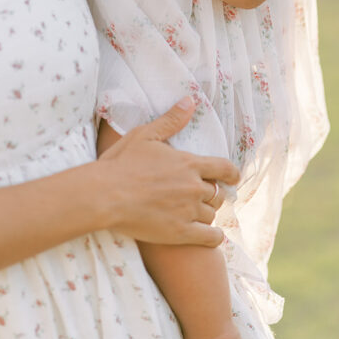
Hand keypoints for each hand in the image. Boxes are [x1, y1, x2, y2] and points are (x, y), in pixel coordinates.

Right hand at [98, 97, 238, 245]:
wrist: (104, 195)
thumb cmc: (121, 163)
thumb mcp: (145, 135)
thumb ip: (171, 120)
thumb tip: (190, 101)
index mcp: (189, 164)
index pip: (224, 168)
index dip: (232, 173)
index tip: (233, 178)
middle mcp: (194, 187)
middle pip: (218, 193)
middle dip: (214, 193)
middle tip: (206, 196)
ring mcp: (188, 211)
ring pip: (212, 214)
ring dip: (208, 213)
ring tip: (199, 214)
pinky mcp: (180, 233)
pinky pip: (210, 237)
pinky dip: (214, 236)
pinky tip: (212, 235)